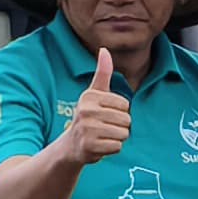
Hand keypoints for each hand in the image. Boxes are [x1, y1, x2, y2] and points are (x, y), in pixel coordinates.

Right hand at [61, 45, 131, 170]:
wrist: (71, 145)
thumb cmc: (87, 116)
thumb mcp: (93, 93)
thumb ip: (102, 73)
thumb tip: (104, 49)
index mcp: (90, 96)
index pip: (125, 105)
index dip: (120, 112)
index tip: (105, 114)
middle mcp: (86, 111)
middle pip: (126, 120)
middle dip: (120, 126)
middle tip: (104, 127)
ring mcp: (87, 129)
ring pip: (123, 134)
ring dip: (117, 138)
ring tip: (102, 136)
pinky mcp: (90, 146)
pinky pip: (117, 147)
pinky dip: (112, 149)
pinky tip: (99, 146)